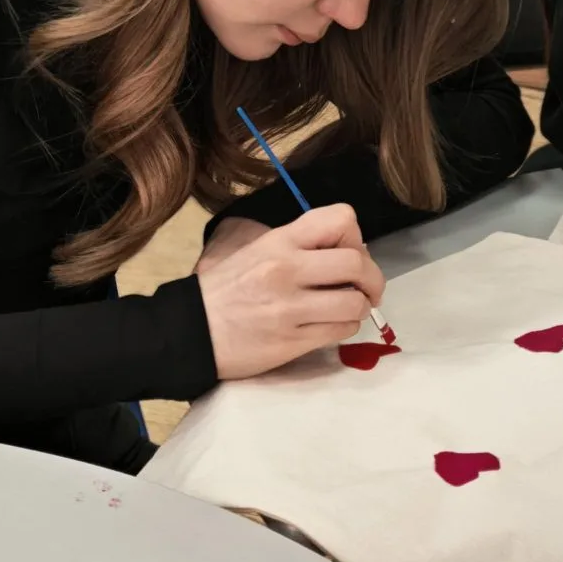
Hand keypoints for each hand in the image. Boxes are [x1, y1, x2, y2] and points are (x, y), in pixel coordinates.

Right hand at [195, 204, 385, 379]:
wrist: (191, 331)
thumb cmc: (226, 289)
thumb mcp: (257, 250)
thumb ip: (299, 246)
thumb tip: (350, 251)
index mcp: (279, 241)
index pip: (341, 220)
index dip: (354, 237)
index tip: (347, 252)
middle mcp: (287, 269)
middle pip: (357, 262)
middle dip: (371, 278)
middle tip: (363, 288)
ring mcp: (290, 308)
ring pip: (355, 302)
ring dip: (358, 307)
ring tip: (344, 309)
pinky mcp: (292, 341)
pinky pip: (342, 331)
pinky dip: (345, 328)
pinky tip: (329, 326)